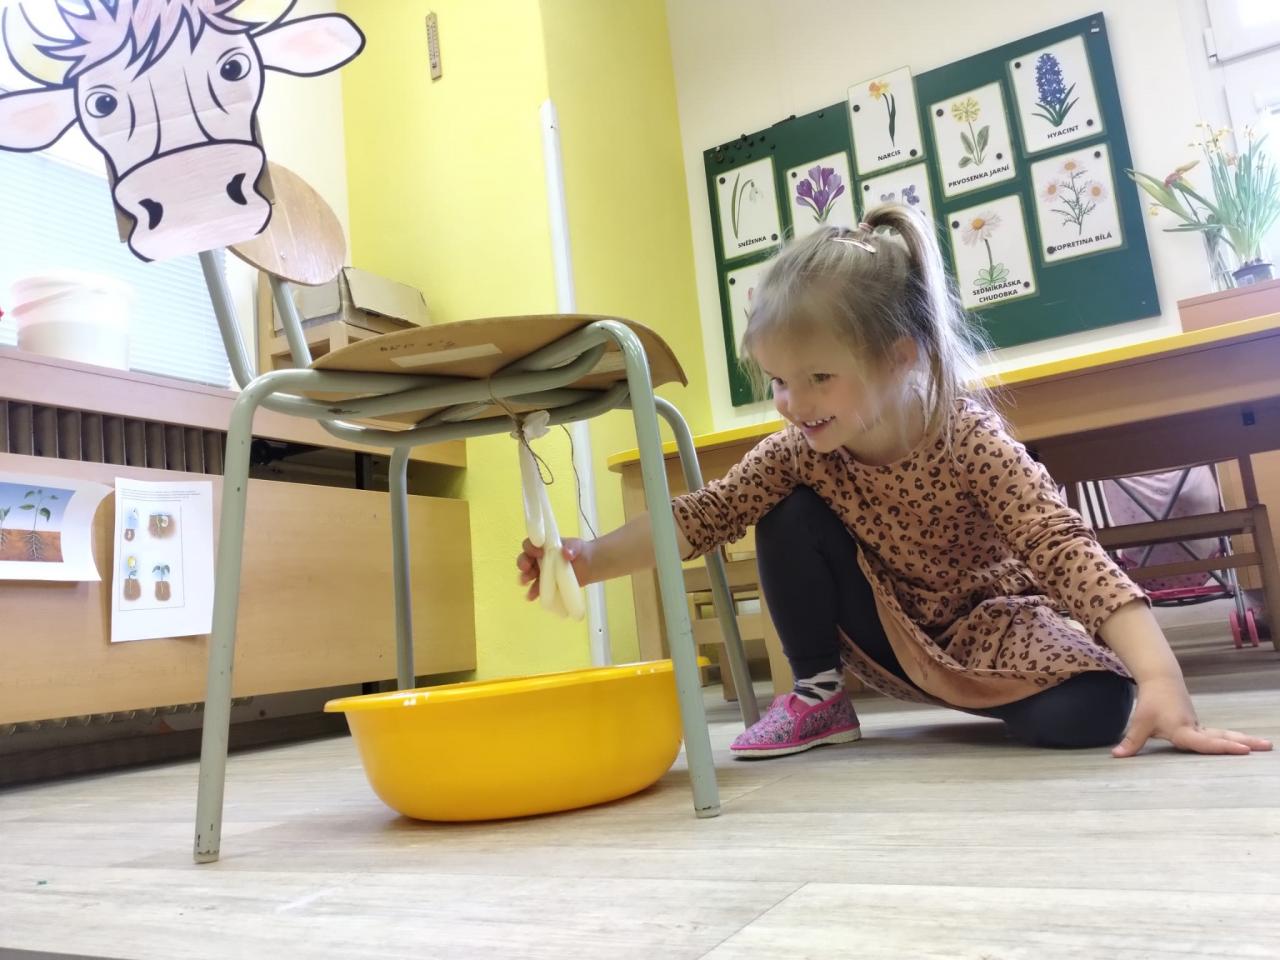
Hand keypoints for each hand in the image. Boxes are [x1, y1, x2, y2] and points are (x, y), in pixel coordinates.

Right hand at [516, 537, 590, 601]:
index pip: (531, 544)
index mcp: (544, 546)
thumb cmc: (579, 551)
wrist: (589, 566)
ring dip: (525, 578)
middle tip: (526, 568)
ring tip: (525, 582)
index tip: (537, 552)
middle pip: (525, 559)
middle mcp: (539, 558)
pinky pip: (537, 589)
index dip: (530, 547)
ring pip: (529, 575)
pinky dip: (533, 592)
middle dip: (523, 563)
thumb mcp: (577, 546)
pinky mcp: (547, 585)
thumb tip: (566, 553)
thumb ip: (572, 547)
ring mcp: (542, 572)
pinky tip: (531, 596)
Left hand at [1113, 676, 1272, 757]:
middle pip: (1222, 737)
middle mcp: (1195, 729)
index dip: (1222, 748)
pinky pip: (1219, 735)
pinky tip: (1247, 745)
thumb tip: (1117, 756)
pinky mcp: (1199, 726)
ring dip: (1244, 740)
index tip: (1242, 750)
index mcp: (1182, 730)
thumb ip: (1132, 741)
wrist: (1161, 680)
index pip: (1204, 743)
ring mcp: (1199, 727)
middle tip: (1266, 746)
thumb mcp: (1140, 722)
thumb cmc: (1151, 702)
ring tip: (1266, 745)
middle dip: (1244, 743)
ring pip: (1224, 734)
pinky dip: (1234, 740)